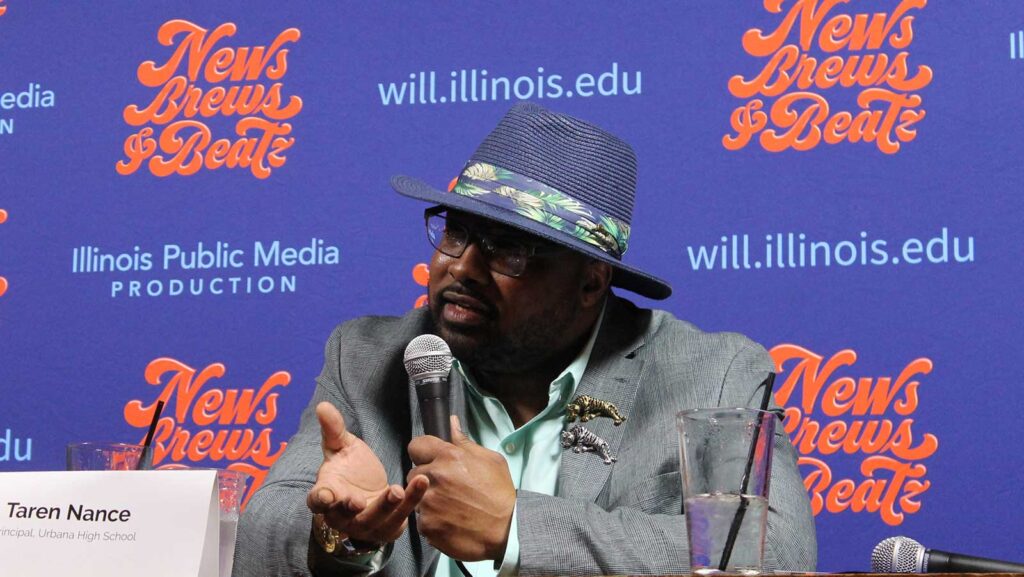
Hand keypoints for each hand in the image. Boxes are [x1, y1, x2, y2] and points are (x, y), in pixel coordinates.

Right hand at [307, 402, 428, 544]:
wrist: (373, 492)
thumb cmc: (351, 469)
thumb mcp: (342, 447)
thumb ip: (334, 429)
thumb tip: (323, 405)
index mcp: (328, 494)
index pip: (317, 500)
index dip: (320, 499)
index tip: (326, 495)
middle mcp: (342, 515)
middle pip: (344, 514)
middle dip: (352, 508)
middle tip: (359, 501)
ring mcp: (365, 525)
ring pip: (374, 518)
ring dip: (386, 505)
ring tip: (398, 490)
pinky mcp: (388, 528)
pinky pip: (399, 517)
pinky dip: (411, 501)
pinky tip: (421, 482)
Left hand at [407, 416, 515, 561]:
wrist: (507, 530)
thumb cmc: (500, 494)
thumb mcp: (491, 460)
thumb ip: (465, 442)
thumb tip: (451, 422)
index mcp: (449, 456)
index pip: (416, 445)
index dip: (422, 452)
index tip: (429, 460)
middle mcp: (434, 477)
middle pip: (413, 473)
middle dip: (426, 478)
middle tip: (445, 487)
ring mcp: (428, 502)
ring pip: (416, 497)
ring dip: (428, 500)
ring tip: (449, 507)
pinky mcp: (426, 525)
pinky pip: (420, 519)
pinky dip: (432, 520)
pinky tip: (449, 521)